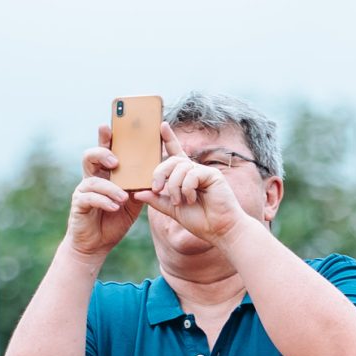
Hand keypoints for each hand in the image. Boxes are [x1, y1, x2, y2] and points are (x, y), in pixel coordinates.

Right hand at [65, 123, 144, 262]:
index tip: (110, 125)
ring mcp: (83, 190)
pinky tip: (115, 206)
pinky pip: (90, 198)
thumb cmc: (114, 219)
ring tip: (123, 196)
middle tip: (116, 161)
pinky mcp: (79, 204)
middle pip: (90, 156)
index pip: (106, 150)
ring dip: (110, 187)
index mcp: (105, 174)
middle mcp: (92, 178)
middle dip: (102, 153)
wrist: (96, 244)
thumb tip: (157, 171)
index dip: (106, 137)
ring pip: (91, 179)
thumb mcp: (133, 202)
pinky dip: (104, 201)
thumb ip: (140, 186)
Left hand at [136, 124, 243, 241]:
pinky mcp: (212, 174)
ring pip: (180, 168)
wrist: (218, 230)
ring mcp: (203, 171)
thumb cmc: (199, 220)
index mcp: (184, 176)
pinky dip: (187, 188)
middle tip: (156, 188)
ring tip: (179, 202)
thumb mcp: (172, 210)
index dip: (168, 138)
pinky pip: (192, 174)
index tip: (161, 125)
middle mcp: (193, 171)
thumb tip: (137, 193)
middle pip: (171, 160)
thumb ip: (156, 200)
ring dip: (174, 186)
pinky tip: (191, 199)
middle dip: (160, 173)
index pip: (174, 153)